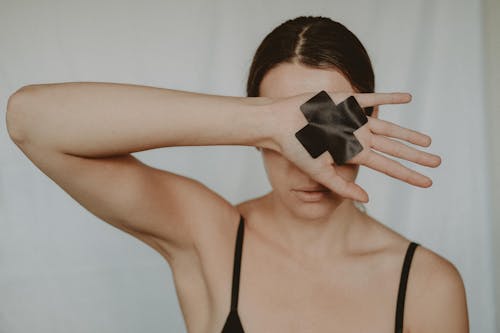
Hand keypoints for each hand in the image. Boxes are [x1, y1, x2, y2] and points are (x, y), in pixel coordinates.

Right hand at [267, 90, 441, 202]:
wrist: (279, 124)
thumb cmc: (295, 149)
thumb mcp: (319, 172)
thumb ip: (342, 185)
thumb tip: (367, 200)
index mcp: (353, 154)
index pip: (387, 167)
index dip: (408, 175)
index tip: (427, 183)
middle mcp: (357, 137)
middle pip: (394, 148)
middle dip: (416, 156)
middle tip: (438, 162)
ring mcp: (354, 120)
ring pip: (389, 127)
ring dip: (408, 133)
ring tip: (427, 140)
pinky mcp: (347, 102)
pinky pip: (373, 99)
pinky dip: (390, 98)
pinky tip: (408, 97)